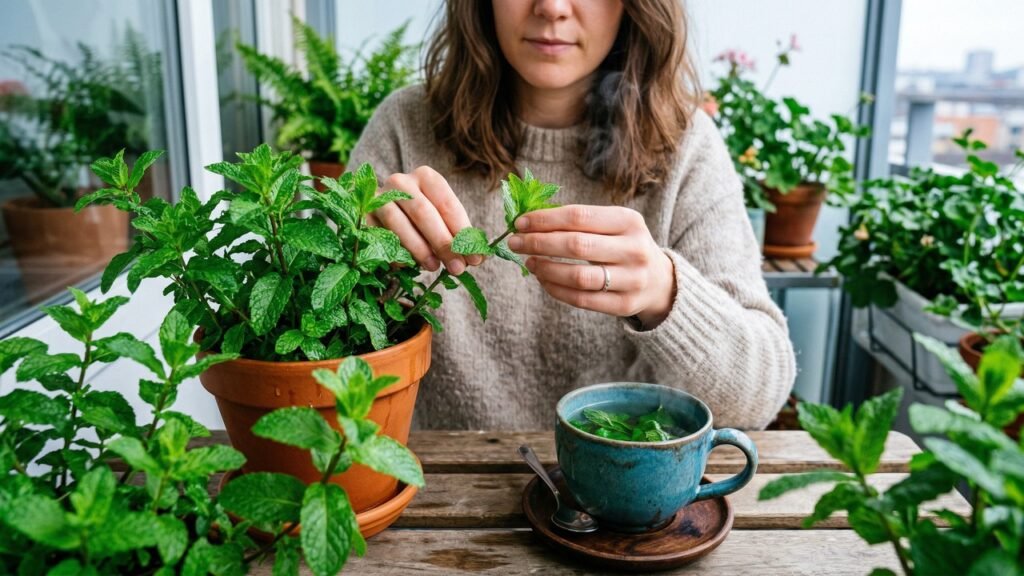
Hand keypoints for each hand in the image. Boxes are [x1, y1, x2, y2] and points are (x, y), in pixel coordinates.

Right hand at [370, 166, 482, 274]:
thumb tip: (479, 256)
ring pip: (398, 223)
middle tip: (457, 267)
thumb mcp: (444, 220)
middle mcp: (400, 182)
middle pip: (423, 212)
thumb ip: (459, 235)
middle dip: (443, 243)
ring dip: (419, 249)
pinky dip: (394, 252)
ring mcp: (378, 198)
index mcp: (426, 177)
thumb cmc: (424, 219)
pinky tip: (408, 266)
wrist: (387, 211)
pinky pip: (378, 236)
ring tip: (434, 267)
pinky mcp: (363, 216)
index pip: (447, 204)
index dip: (463, 233)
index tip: (475, 258)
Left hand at [507, 205, 675, 327]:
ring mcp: (632, 279)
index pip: (578, 216)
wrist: (659, 280)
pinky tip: (543, 279)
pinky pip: (581, 299)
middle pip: (576, 245)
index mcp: (629, 221)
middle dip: (539, 243)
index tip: (520, 223)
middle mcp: (634, 249)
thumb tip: (530, 221)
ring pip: (578, 276)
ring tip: (529, 262)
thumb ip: (578, 221)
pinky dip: (556, 289)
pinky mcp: (624, 304)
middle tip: (515, 242)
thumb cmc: (623, 246)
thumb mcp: (612, 225)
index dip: (545, 220)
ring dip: (546, 268)